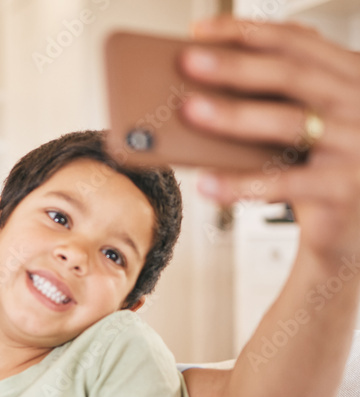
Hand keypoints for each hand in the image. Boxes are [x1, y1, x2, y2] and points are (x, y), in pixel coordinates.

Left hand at [179, 17, 359, 261]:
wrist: (355, 233)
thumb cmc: (322, 172)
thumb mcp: (309, 125)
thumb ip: (276, 100)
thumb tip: (201, 85)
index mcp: (353, 78)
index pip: (297, 42)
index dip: (246, 32)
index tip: (198, 31)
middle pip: (292, 75)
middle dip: (236, 65)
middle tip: (186, 60)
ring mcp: (358, 146)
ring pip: (289, 123)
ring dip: (234, 115)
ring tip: (188, 110)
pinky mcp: (346, 189)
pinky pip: (286, 183)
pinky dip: (243, 183)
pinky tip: (207, 184)